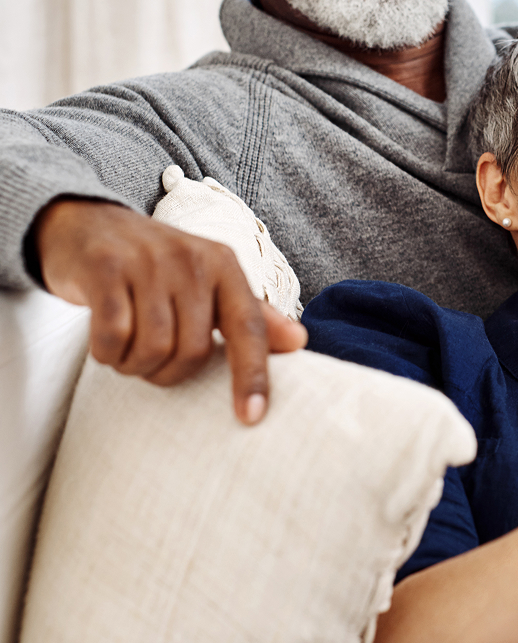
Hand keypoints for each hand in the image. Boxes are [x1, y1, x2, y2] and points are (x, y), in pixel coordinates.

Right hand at [33, 198, 306, 422]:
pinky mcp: (107, 267)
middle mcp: (193, 260)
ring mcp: (148, 261)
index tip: (252, 417)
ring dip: (135, 366)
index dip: (253, 375)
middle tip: (152, 362)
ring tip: (129, 351)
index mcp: (225, 266)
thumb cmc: (160, 268)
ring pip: (153, 349)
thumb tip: (300, 341)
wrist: (92, 225)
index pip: (250, 328)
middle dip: (170, 373)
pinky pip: (113, 337)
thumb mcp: (210, 284)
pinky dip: (107, 354)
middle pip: (194, 351)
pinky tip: (106, 345)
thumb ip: (252, 315)